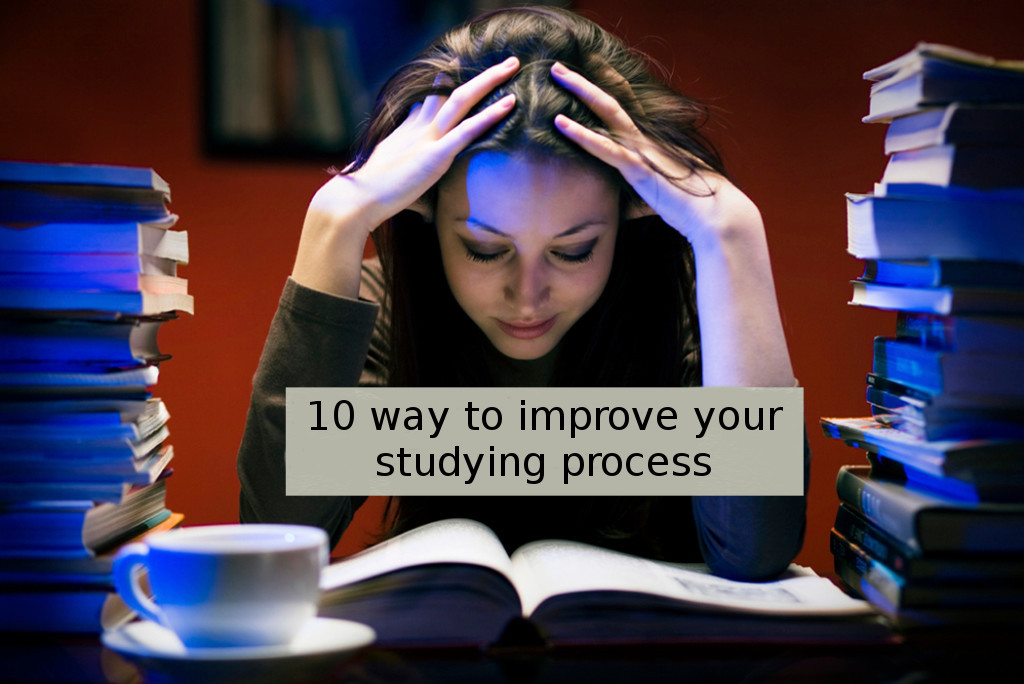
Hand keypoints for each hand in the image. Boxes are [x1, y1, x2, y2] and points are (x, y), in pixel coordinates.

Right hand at [294, 57, 518, 296]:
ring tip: (513, 65)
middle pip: (451, 92)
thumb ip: (414, 186)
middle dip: (479, 76)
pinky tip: (509, 103)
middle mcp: (419, 129)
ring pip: (462, 100)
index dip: (447, 85)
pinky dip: (489, 115)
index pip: (431, 101)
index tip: (462, 72)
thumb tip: (429, 208)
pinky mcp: (435, 156)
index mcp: (408, 132)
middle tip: (504, 62)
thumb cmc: (372, 198)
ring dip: (489, 81)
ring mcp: (428, 139)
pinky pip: (467, 130)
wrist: (355, 200)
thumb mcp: (394, 183)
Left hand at [550, 62, 793, 386]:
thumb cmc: (692, 210)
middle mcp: (646, 141)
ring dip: (580, 92)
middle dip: (584, 82)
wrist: (717, 217)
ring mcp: (643, 151)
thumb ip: (640, 198)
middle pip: (610, 102)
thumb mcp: (659, 201)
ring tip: (556, 73)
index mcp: (650, 146)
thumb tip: (629, 208)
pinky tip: (561, 124)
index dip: (603, 92)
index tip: (583, 75)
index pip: (621, 112)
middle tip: (558, 66)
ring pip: (607, 113)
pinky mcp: (640, 170)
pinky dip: (583, 137)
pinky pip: (607, 148)